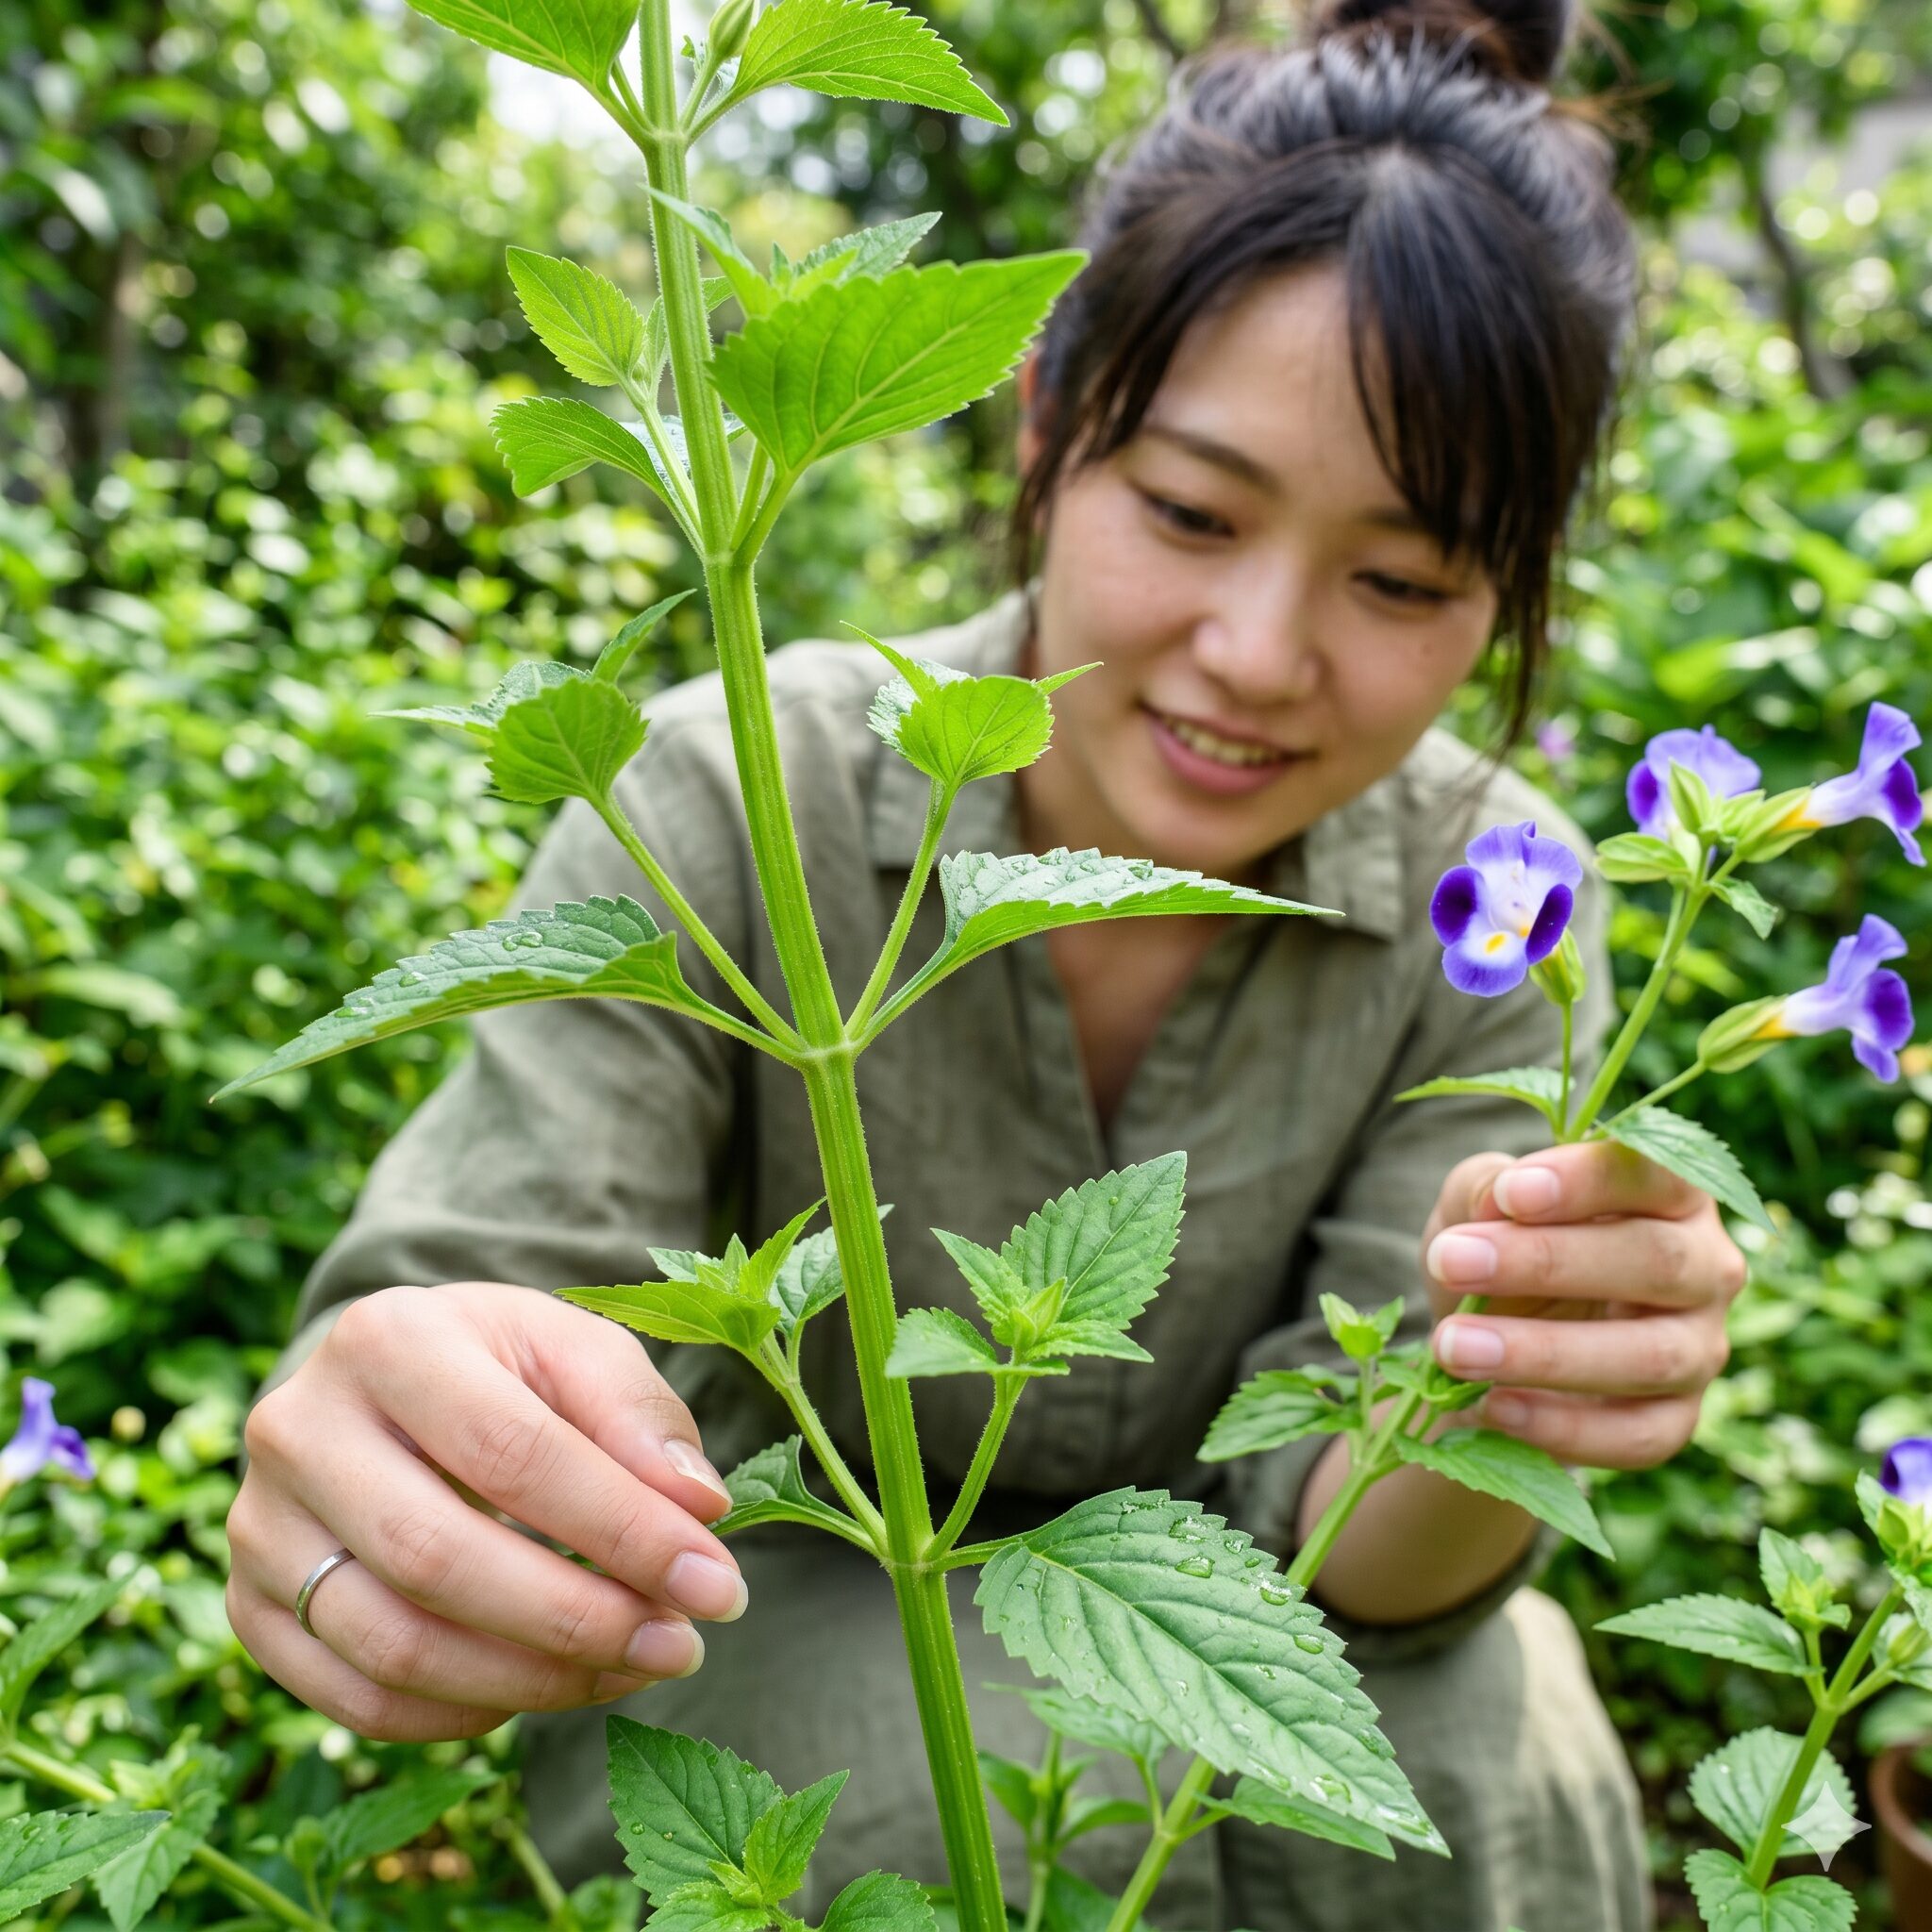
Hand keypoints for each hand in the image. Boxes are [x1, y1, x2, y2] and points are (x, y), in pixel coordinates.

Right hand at [228, 1282, 745, 1741]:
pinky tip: (546, 1688)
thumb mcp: (576, 1350)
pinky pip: (357, 1700)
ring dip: (533, 1680)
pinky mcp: (249, 1607)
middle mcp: (298, 1427)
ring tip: (632, 1668)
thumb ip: (641, 1420)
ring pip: (395, 1645)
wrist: (386, 1381)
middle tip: (682, 1645)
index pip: (513, 1454)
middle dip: (579, 1619)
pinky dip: (463, 1713)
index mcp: (388, 1337)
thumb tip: (698, 1510)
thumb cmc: (501, 1365)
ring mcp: (260, 1524)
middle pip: (440, 1558)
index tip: (716, 1583)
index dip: (622, 1530)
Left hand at [1420, 1145, 1747, 1469]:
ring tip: (1453, 1347)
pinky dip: (1563, 1428)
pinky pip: (1639, 1435)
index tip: (1511, 1193)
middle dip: (1547, 1263)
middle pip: (1657, 1260)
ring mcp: (1701, 1348)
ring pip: (1652, 1356)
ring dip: (1545, 1354)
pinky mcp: (1679, 1420)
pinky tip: (1492, 1407)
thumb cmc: (1496, 1254)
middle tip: (1451, 1262)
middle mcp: (1706, 1267)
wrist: (1487, 1348)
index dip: (1587, 1180)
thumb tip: (1496, 1199)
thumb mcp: (1473, 1207)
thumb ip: (1482, 1188)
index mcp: (1671, 1194)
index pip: (1655, 1173)